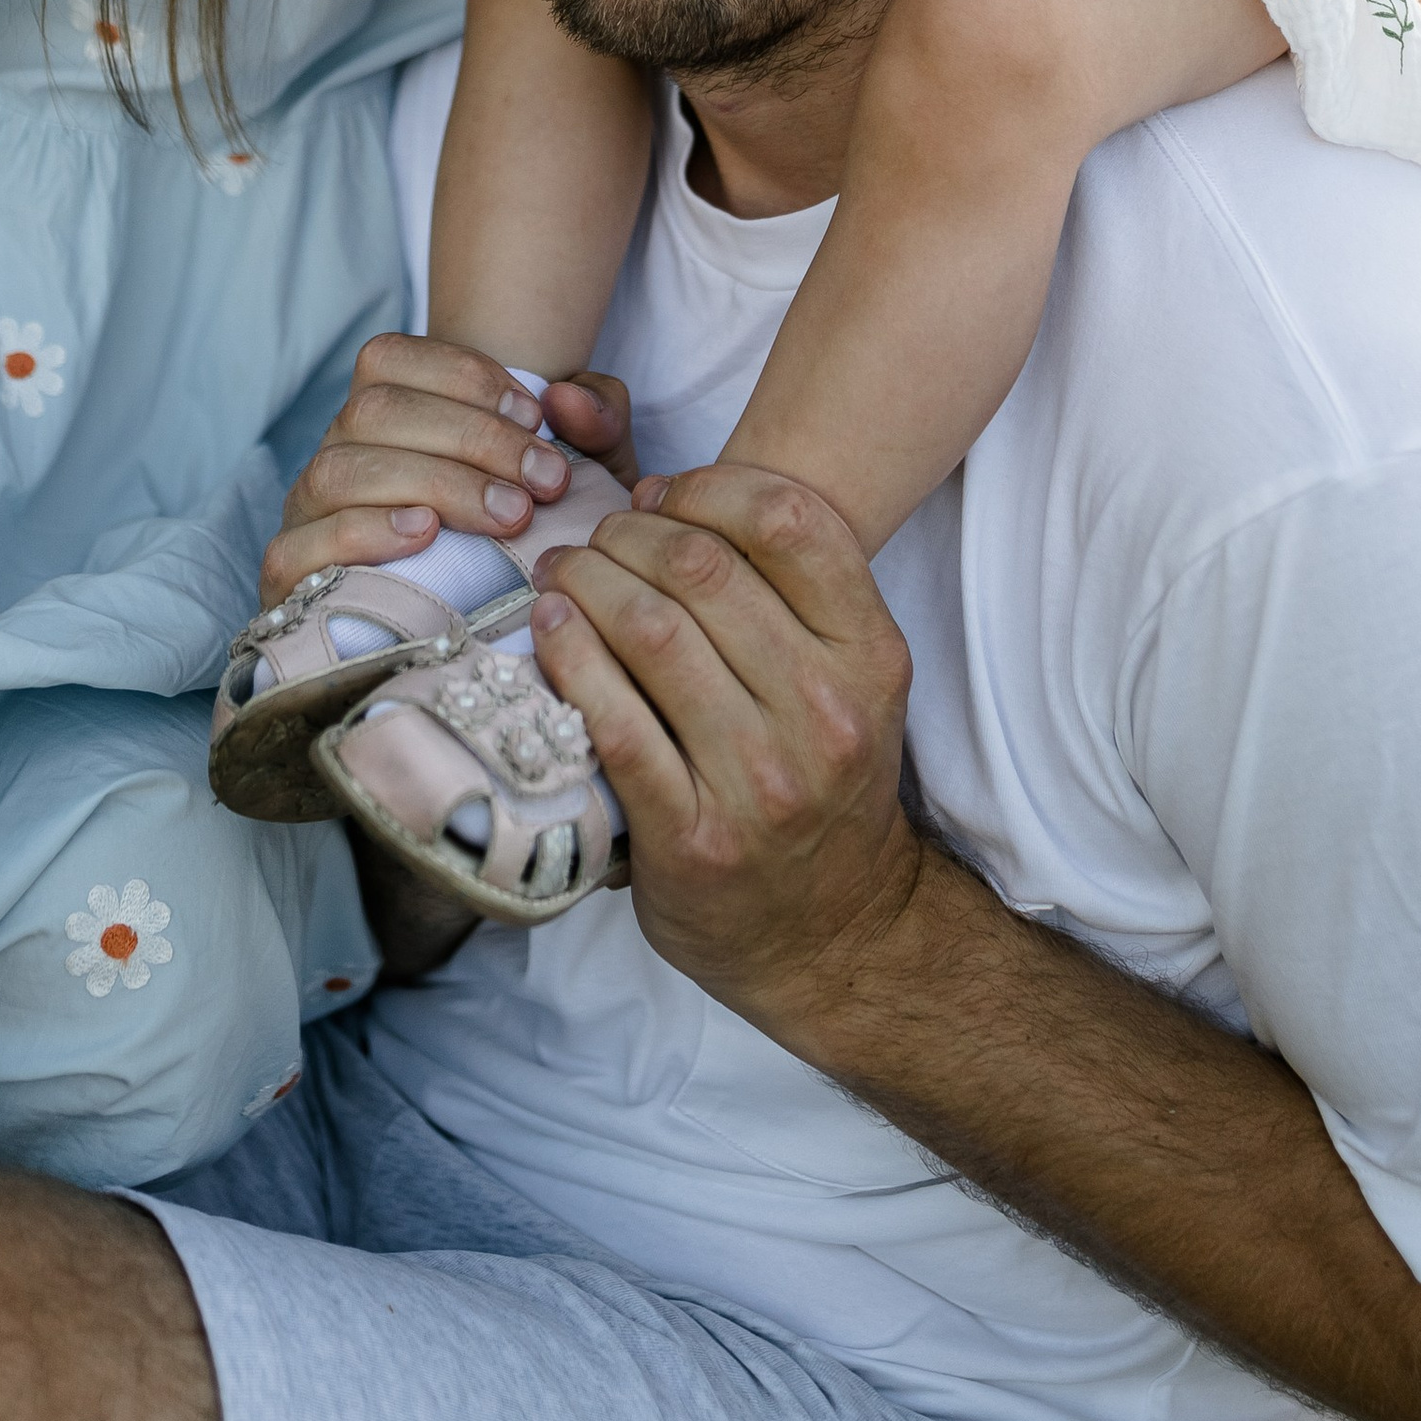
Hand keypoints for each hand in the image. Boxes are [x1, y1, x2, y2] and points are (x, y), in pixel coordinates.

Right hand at [263, 332, 636, 601]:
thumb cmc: (529, 529)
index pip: (389, 358)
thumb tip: (571, 400)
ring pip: (342, 469)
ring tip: (507, 516)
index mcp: (384, 410)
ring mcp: (308, 511)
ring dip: (434, 485)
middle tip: (544, 483)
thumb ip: (596, 420)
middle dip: (471, 439)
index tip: (537, 417)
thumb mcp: (584, 469)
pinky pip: (302, 543)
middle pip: (376, 411)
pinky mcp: (292, 575)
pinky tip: (426, 536)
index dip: (463, 376)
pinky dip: (363, 532)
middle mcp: (337, 450)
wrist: (485, 629)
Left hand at [530, 464, 919, 1027]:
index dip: (707, 486)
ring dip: (585, 583)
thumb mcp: (849, 680)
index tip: (661, 496)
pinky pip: (611, 720)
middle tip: (593, 540)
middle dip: (626, 534)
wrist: (834, 934)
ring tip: (561, 576)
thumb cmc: (822, 781)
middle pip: (702, 566)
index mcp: (871, 657)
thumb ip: (787, 589)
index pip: (789, 519)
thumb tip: (663, 497)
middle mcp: (824, 712)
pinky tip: (549, 631)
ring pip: (650, 630)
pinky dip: (568, 658)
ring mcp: (758, 780)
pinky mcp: (690, 837)